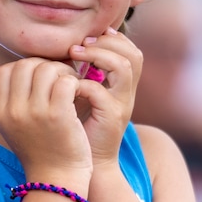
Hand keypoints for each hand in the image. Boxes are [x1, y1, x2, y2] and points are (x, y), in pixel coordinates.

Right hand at [0, 57, 92, 181]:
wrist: (57, 181)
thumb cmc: (42, 152)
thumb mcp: (17, 129)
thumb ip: (16, 102)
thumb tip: (27, 70)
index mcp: (1, 113)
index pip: (5, 70)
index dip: (24, 68)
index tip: (41, 79)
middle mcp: (14, 111)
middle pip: (25, 65)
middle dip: (46, 66)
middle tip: (61, 78)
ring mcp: (35, 113)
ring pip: (47, 69)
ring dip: (63, 72)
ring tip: (72, 86)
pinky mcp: (58, 115)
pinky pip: (66, 81)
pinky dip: (75, 82)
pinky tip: (78, 95)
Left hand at [69, 27, 142, 166]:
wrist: (86, 165)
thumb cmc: (79, 129)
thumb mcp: (84, 98)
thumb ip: (83, 76)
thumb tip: (69, 50)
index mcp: (123, 87)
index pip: (132, 52)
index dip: (115, 40)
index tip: (90, 36)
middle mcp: (127, 94)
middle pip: (133, 55)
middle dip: (106, 43)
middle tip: (80, 44)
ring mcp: (121, 105)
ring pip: (123, 67)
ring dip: (98, 55)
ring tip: (74, 55)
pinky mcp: (110, 118)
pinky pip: (100, 92)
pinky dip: (83, 84)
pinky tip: (69, 86)